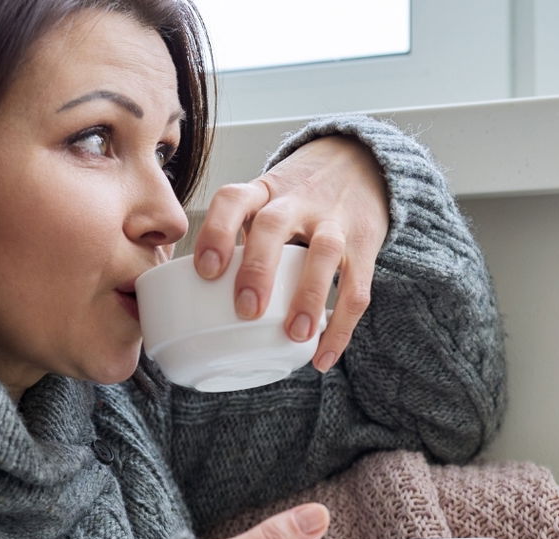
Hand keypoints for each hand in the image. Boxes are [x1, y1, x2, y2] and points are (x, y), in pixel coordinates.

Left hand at [192, 136, 390, 372]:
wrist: (361, 162)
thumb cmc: (298, 196)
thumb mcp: (266, 198)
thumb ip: (238, 235)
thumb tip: (193, 298)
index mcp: (264, 191)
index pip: (233, 200)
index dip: (216, 232)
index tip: (205, 271)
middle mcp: (298, 200)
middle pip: (274, 225)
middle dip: (259, 268)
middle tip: (247, 310)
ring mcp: (335, 220)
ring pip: (324, 251)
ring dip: (308, 295)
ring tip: (294, 335)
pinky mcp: (364, 245)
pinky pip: (357, 288)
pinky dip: (341, 327)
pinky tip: (322, 357)